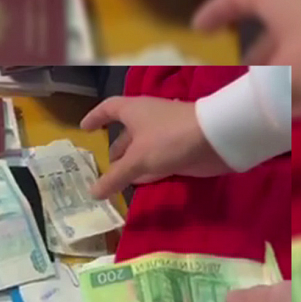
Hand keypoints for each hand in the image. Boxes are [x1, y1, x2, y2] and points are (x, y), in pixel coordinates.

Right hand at [80, 96, 231, 199]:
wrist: (216, 139)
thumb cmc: (169, 139)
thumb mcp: (137, 160)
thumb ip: (114, 178)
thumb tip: (92, 193)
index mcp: (133, 111)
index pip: (109, 109)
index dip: (95, 117)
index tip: (84, 128)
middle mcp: (147, 120)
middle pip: (126, 133)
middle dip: (115, 150)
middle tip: (105, 170)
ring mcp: (165, 134)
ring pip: (142, 149)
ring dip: (131, 164)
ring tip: (119, 182)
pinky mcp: (179, 149)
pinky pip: (157, 160)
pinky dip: (147, 170)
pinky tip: (141, 184)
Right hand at [194, 0, 300, 116]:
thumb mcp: (282, 79)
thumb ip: (250, 101)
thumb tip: (227, 121)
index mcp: (280, 0)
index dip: (216, 11)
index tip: (198, 29)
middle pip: (269, 29)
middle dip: (250, 58)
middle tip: (231, 87)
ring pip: (296, 54)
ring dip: (278, 79)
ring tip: (261, 108)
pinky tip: (298, 116)